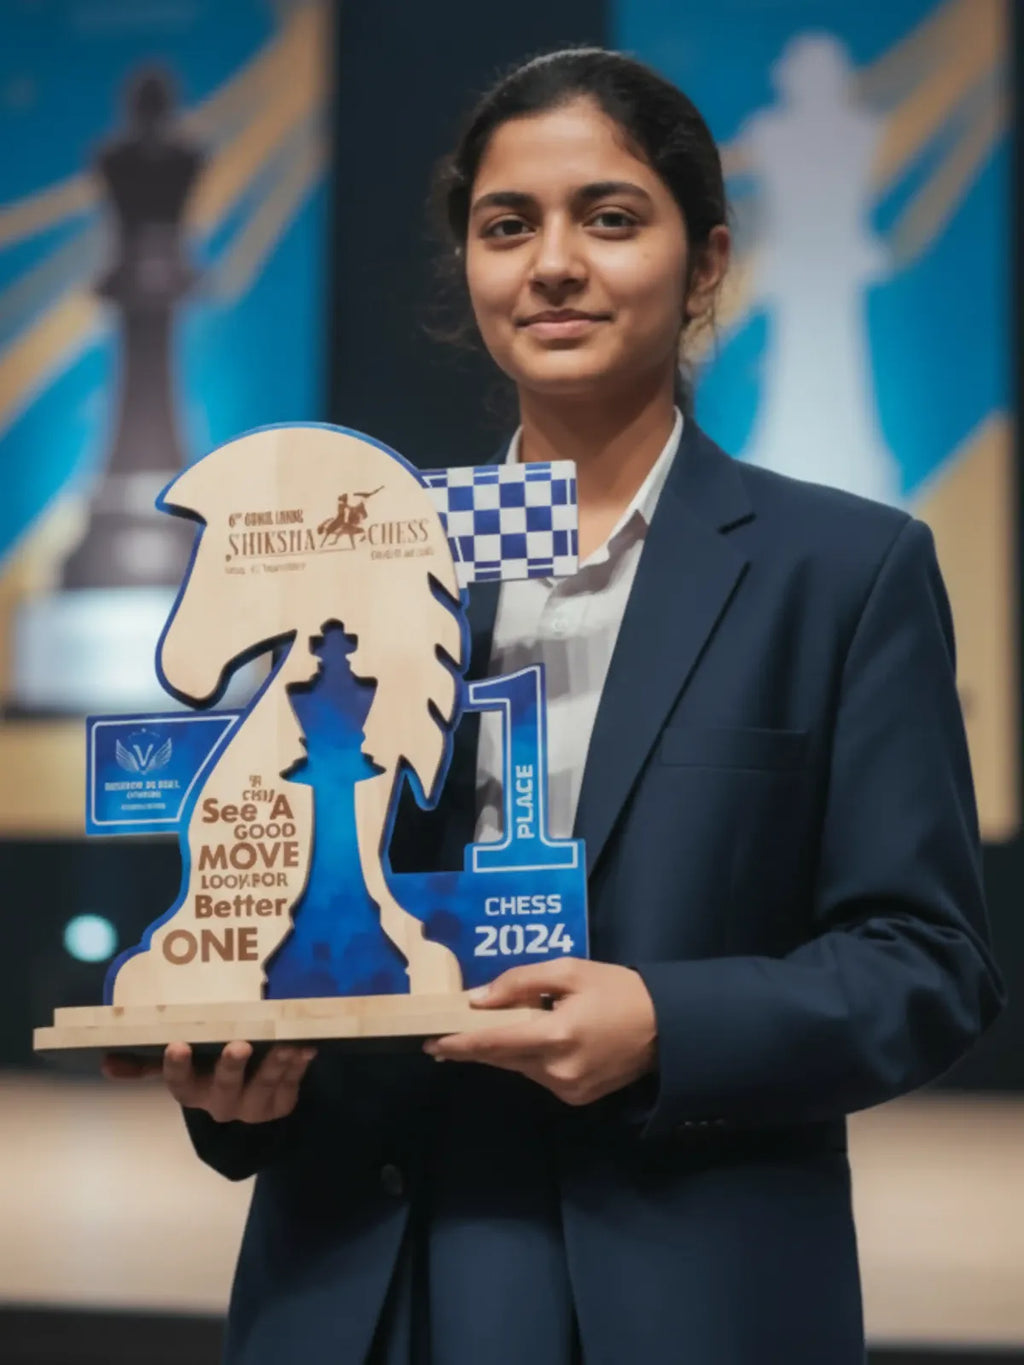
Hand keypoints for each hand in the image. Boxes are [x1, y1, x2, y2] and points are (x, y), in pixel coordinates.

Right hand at [102, 1041, 315, 1122]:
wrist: (250, 1119)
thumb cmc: (210, 1078)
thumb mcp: (184, 1074)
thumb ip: (145, 1066)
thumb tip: (104, 1063)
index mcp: (195, 1092)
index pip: (181, 1084)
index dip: (177, 1068)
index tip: (176, 1045)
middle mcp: (223, 1102)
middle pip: (227, 1085)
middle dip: (232, 1066)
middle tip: (239, 1044)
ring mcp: (256, 1105)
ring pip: (266, 1082)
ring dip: (277, 1062)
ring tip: (286, 1042)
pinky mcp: (284, 1101)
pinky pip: (294, 1083)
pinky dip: (301, 1065)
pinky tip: (307, 1047)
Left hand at [423, 959, 656, 1105]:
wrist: (667, 1026)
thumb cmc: (618, 990)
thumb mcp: (570, 971)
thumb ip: (521, 982)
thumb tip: (478, 1000)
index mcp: (555, 1036)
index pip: (494, 1044)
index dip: (459, 1044)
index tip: (431, 1042)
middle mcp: (557, 1070)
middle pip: (502, 1059)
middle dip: (475, 1047)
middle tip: (447, 1036)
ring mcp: (567, 1089)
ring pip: (520, 1068)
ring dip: (505, 1050)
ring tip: (496, 1030)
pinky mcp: (577, 1097)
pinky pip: (540, 1075)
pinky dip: (530, 1059)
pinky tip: (535, 1040)